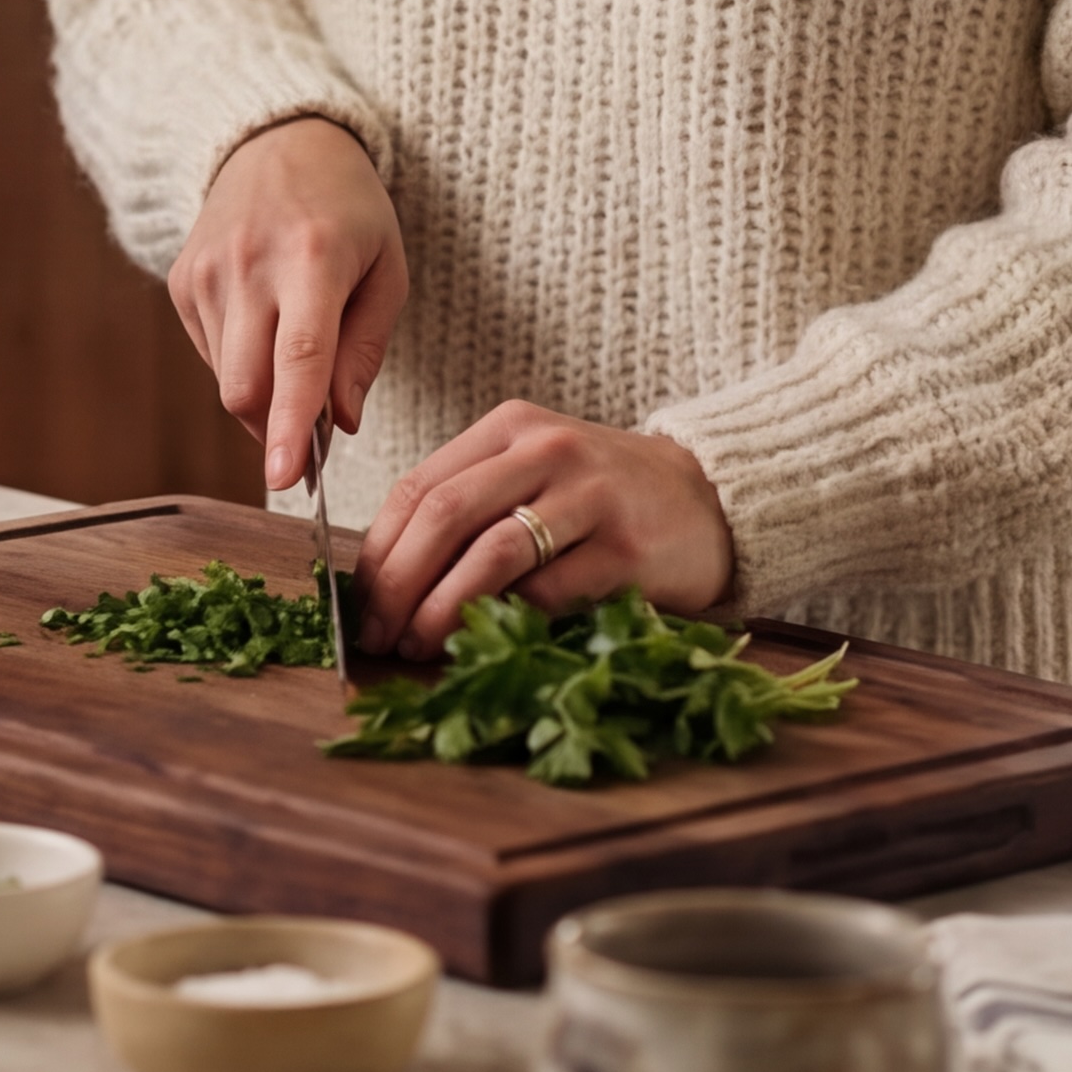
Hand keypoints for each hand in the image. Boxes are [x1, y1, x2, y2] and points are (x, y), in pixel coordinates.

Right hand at [168, 116, 406, 492]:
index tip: (287, 479)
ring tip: (295, 348)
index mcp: (313, 257)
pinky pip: (210, 356)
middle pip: (246, 386)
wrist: (278, 143)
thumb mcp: (387, 269)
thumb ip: (366, 350)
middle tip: (317, 427)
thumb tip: (342, 424)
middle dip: (278, 428)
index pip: (298, 358)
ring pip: (225, 381)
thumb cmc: (348, 211)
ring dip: (263, 395)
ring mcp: (206, 270)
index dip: (292, 426)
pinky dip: (241, 363)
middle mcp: (250, 263)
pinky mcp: (181, 280)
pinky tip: (264, 322)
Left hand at [352, 403, 734, 656]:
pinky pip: (551, 591)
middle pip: (444, 514)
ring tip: (418, 644)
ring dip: (442, 608)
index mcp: (511, 427)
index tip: (360, 602)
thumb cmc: (604, 497)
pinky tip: (486, 643)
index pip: (419, 485)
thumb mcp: (534, 474)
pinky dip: (508, 621)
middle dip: (399, 583)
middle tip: (379, 633)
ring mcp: (592, 496)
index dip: (380, 550)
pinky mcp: (629, 548)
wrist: (710, 497)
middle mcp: (548, 450)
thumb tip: (389, 581)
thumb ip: (471, 507)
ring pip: (492, 553)